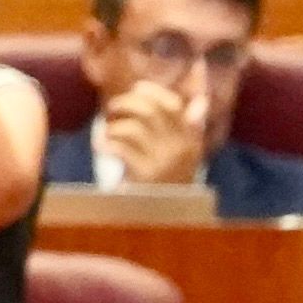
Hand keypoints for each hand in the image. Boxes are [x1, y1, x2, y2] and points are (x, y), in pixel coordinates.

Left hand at [96, 76, 210, 184]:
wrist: (167, 216)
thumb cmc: (171, 177)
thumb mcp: (185, 152)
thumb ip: (191, 126)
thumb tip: (201, 101)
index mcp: (190, 139)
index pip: (173, 105)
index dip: (153, 91)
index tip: (137, 86)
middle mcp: (179, 148)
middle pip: (149, 111)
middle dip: (126, 103)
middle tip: (113, 107)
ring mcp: (162, 162)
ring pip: (132, 128)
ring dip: (113, 125)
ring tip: (106, 129)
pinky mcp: (144, 176)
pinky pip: (120, 149)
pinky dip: (106, 143)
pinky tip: (101, 146)